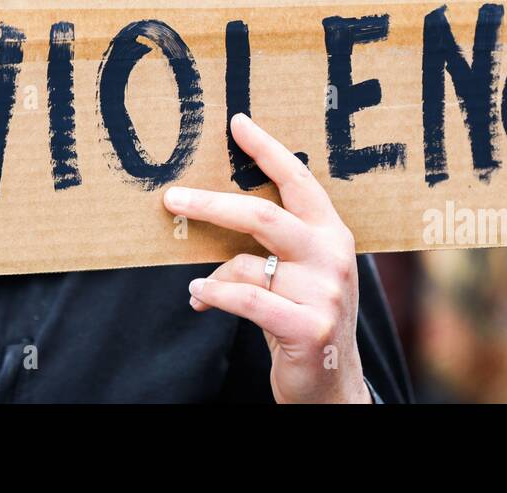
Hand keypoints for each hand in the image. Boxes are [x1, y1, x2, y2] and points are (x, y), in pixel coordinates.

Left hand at [162, 113, 370, 402]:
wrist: (332, 383)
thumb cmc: (304, 315)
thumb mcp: (302, 272)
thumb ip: (276, 242)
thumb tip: (211, 207)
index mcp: (333, 233)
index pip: (299, 181)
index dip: (267, 150)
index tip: (236, 123)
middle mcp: (334, 257)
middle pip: (263, 216)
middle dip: (211, 204)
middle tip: (172, 197)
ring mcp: (325, 293)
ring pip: (246, 265)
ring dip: (211, 275)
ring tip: (198, 286)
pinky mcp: (308, 328)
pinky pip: (245, 300)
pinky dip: (214, 295)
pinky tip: (198, 297)